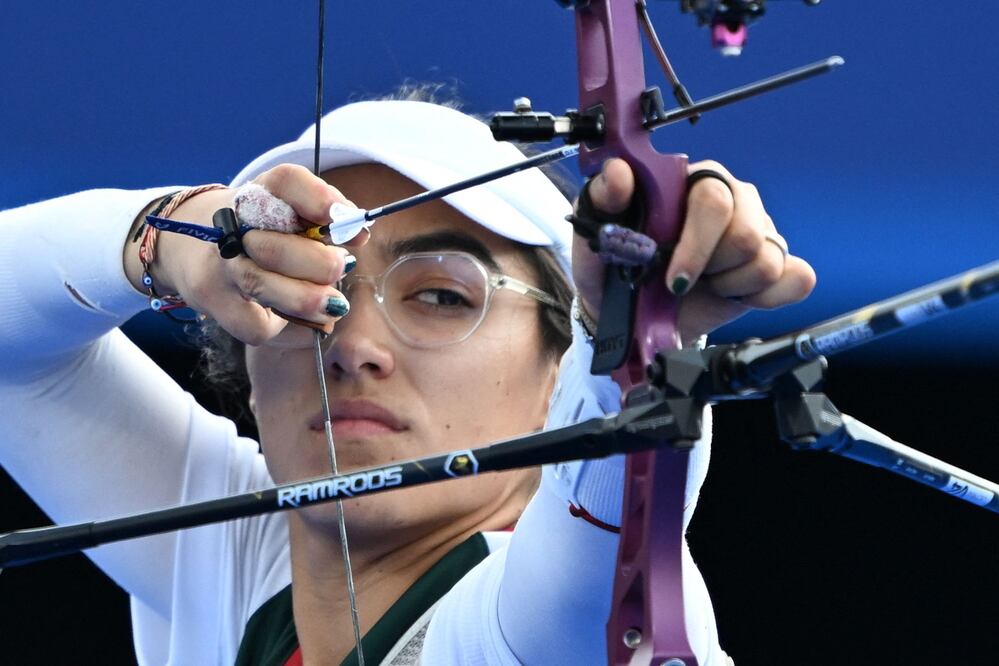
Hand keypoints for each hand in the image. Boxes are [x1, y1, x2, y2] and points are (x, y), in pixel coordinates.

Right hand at [129, 164, 362, 344]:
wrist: (181, 243)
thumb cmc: (254, 228)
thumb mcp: (282, 210)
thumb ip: (323, 217)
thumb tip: (360, 234)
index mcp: (255, 193)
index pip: (285, 182)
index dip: (319, 198)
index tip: (343, 217)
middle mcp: (231, 227)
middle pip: (275, 246)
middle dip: (319, 264)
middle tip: (341, 266)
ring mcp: (218, 267)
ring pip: (262, 286)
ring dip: (308, 299)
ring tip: (334, 303)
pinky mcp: (214, 303)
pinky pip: (258, 326)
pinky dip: (289, 327)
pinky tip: (300, 317)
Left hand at [572, 158, 815, 344]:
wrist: (630, 314)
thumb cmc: (614, 266)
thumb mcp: (597, 232)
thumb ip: (604, 197)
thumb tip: (619, 172)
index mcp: (691, 181)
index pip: (715, 202)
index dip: (697, 245)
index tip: (674, 279)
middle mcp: (733, 199)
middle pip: (747, 235)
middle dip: (711, 269)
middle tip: (681, 281)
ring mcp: (759, 230)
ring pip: (768, 262)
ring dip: (729, 286)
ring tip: (702, 285)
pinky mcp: (778, 265)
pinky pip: (797, 279)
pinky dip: (765, 298)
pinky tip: (733, 295)